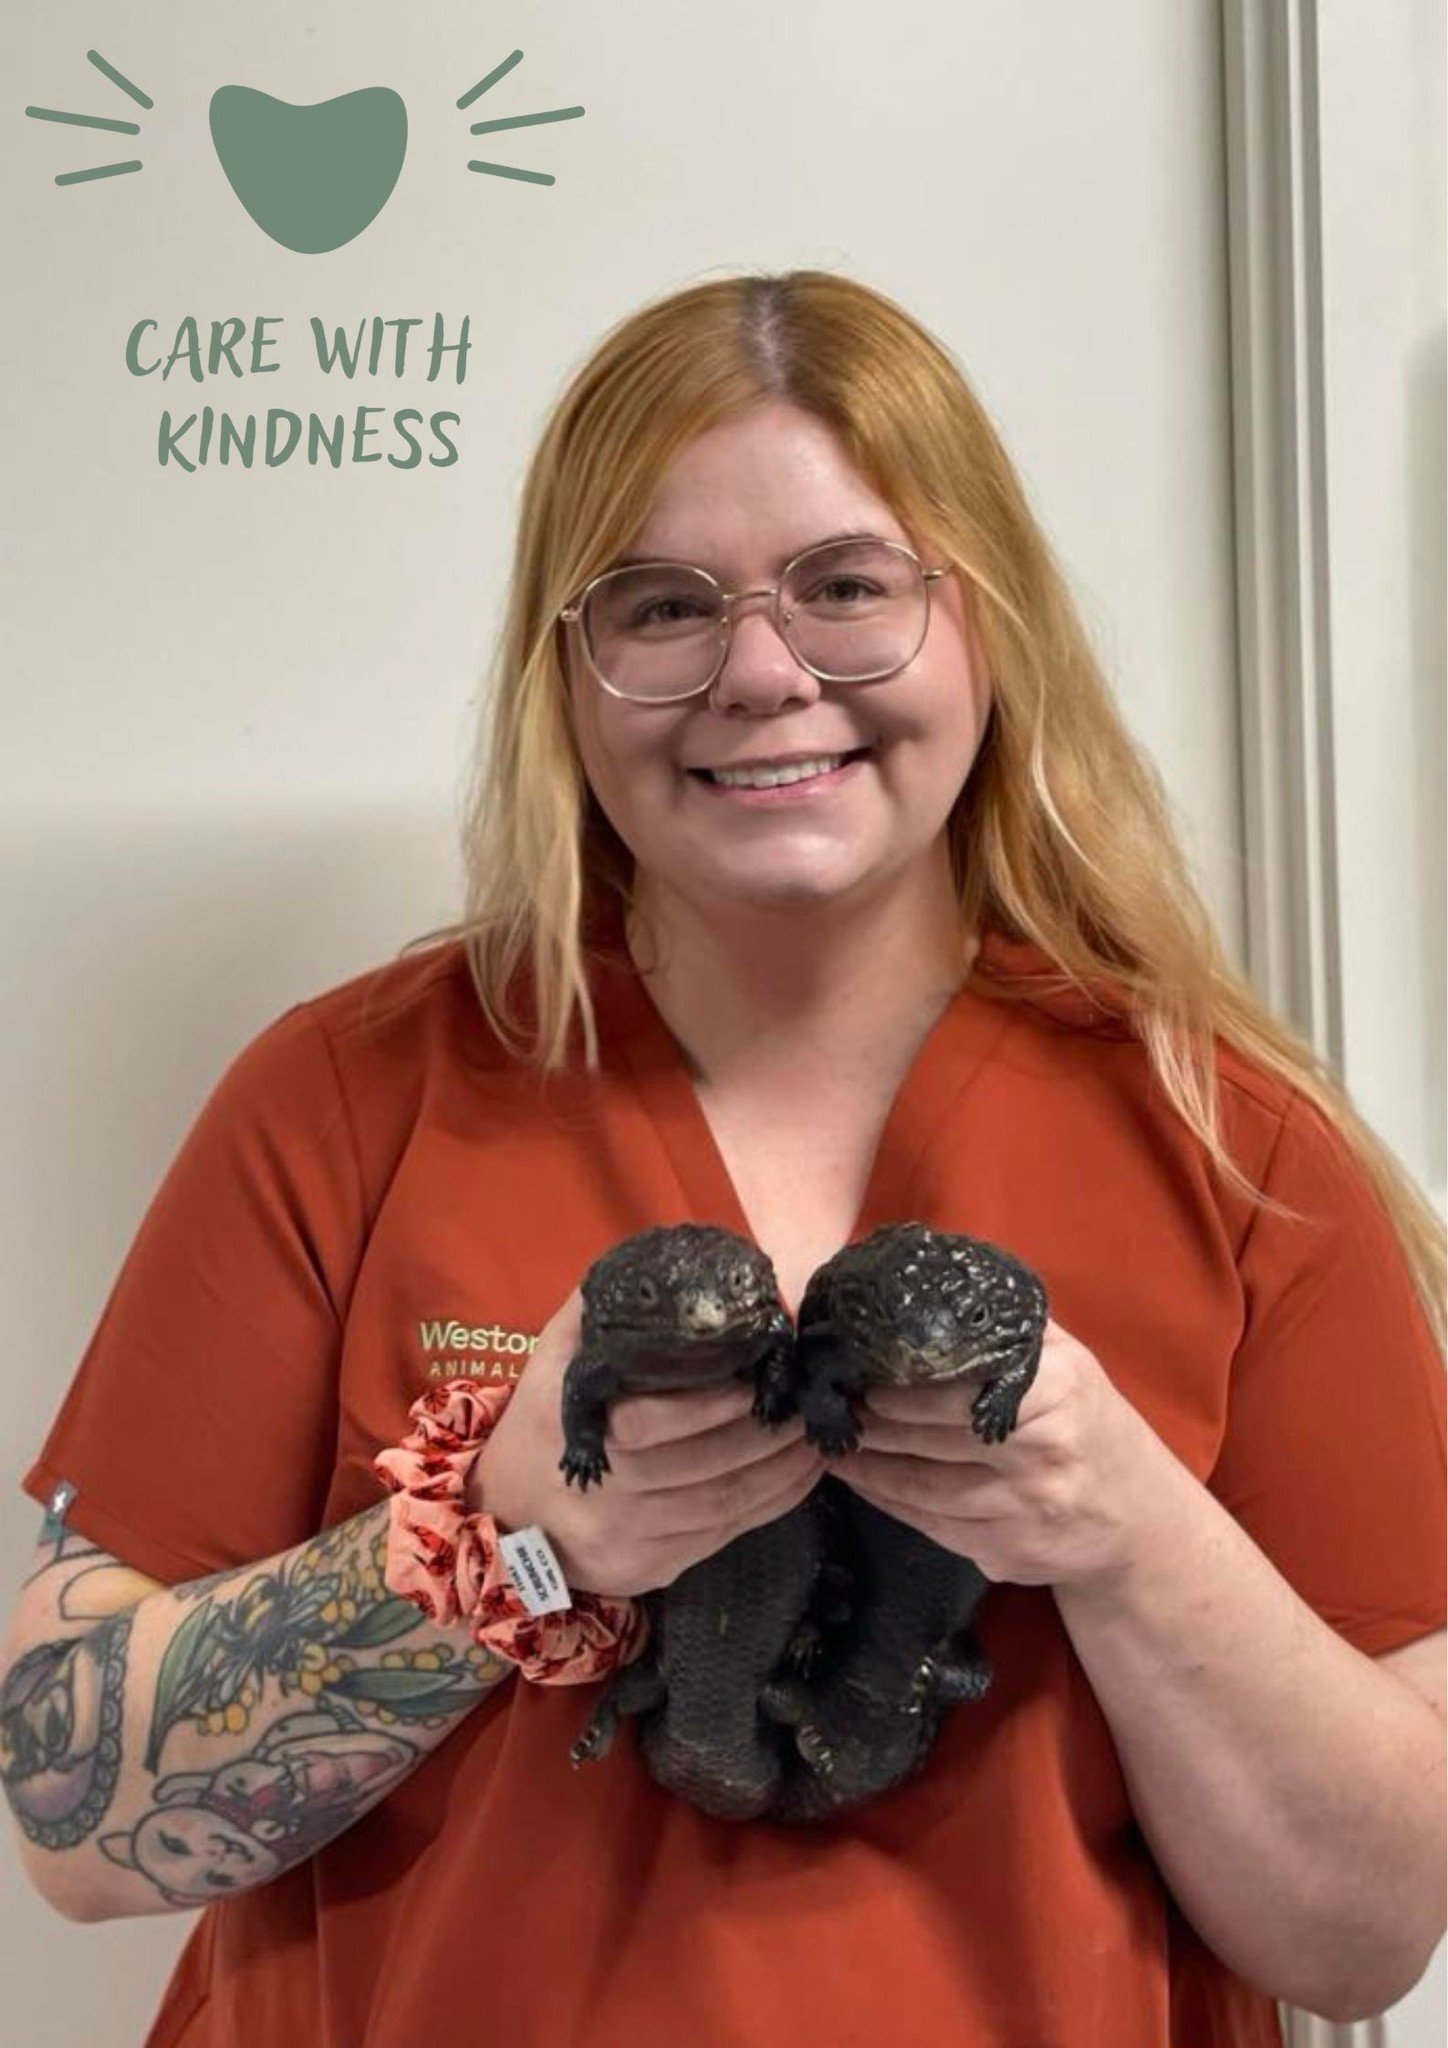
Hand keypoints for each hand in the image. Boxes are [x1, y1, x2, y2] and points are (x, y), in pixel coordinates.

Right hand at [469, 1287, 826, 1598]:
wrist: (507, 1517)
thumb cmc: (542, 1422)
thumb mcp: (553, 1359)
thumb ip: (598, 1313)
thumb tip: (662, 1263)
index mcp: (578, 1431)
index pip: (649, 1425)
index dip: (706, 1408)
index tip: (751, 1381)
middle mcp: (606, 1493)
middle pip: (701, 1470)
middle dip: (764, 1438)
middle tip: (804, 1402)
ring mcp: (630, 1538)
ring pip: (722, 1508)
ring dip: (781, 1473)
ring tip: (814, 1436)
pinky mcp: (653, 1569)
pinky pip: (723, 1537)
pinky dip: (771, 1507)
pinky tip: (799, 1477)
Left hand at [836, 1317, 1175, 1589]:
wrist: (1140, 1516)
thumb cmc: (1087, 1421)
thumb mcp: (1067, 1362)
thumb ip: (1007, 1330)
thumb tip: (934, 1283)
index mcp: (1056, 1391)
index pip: (960, 1389)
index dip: (902, 1388)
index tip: (860, 1375)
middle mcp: (1042, 1451)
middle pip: (933, 1439)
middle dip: (873, 1425)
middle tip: (831, 1406)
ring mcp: (1024, 1509)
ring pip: (924, 1488)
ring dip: (870, 1468)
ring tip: (833, 1443)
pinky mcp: (1007, 1552)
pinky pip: (932, 1525)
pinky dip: (891, 1503)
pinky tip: (865, 1481)